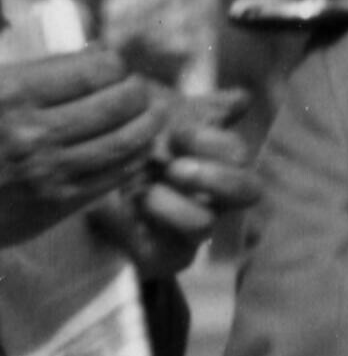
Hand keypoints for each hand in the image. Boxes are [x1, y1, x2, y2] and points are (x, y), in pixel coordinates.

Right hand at [0, 50, 164, 250]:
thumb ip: (40, 70)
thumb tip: (98, 53)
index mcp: (14, 94)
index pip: (98, 69)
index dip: (115, 64)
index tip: (114, 66)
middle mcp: (34, 134)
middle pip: (120, 102)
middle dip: (138, 90)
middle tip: (139, 88)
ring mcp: (46, 173)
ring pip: (126, 140)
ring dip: (149, 122)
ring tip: (152, 112)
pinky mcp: (54, 205)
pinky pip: (115, 175)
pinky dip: (136, 156)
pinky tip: (138, 146)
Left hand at [87, 89, 261, 277]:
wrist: (91, 182)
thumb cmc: (136, 146)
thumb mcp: (167, 116)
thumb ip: (205, 107)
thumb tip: (244, 98)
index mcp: (220, 163)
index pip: (240, 155)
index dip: (215, 143)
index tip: (179, 134)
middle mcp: (216, 197)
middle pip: (247, 192)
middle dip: (214, 177)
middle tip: (174, 167)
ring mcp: (194, 228)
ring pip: (207, 224)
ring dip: (175, 206)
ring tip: (145, 193)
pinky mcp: (168, 257)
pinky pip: (176, 256)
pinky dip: (151, 233)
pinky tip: (131, 213)